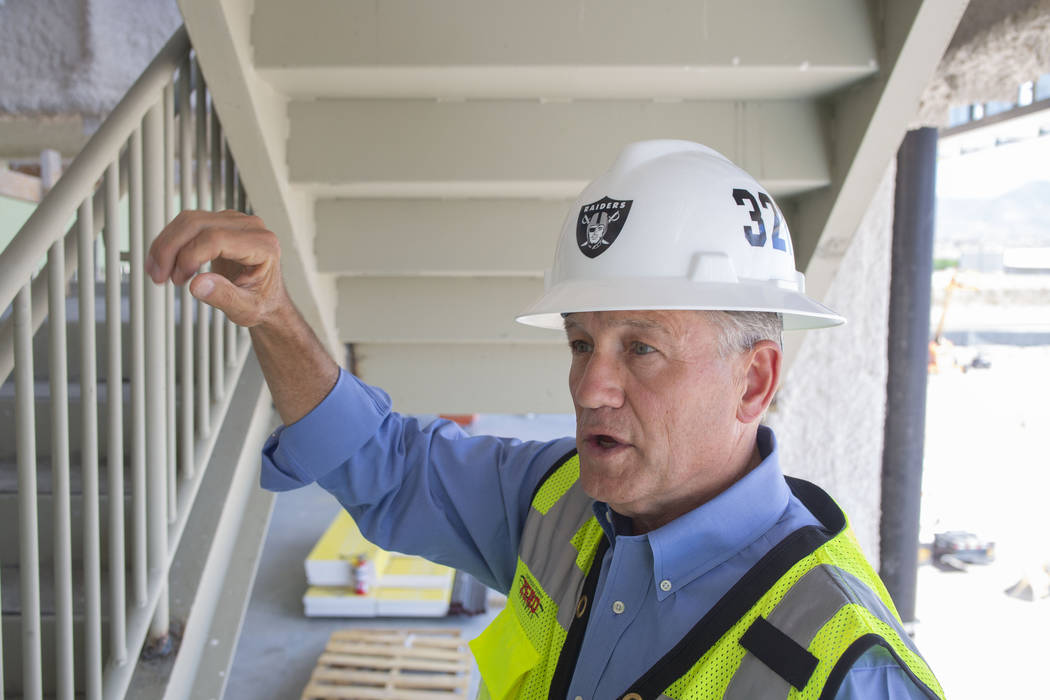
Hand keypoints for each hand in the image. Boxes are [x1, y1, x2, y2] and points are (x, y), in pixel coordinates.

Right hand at [145, 210, 289, 327]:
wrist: (268, 299)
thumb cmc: (262, 303)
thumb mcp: (246, 309)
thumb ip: (224, 297)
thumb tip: (198, 285)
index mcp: (263, 245)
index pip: (217, 238)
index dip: (190, 255)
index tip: (179, 278)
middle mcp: (250, 227)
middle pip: (198, 224)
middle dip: (170, 249)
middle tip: (158, 276)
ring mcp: (234, 222)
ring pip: (188, 221)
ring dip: (166, 245)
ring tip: (159, 273)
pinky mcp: (219, 224)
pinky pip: (188, 225)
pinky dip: (170, 243)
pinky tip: (165, 264)